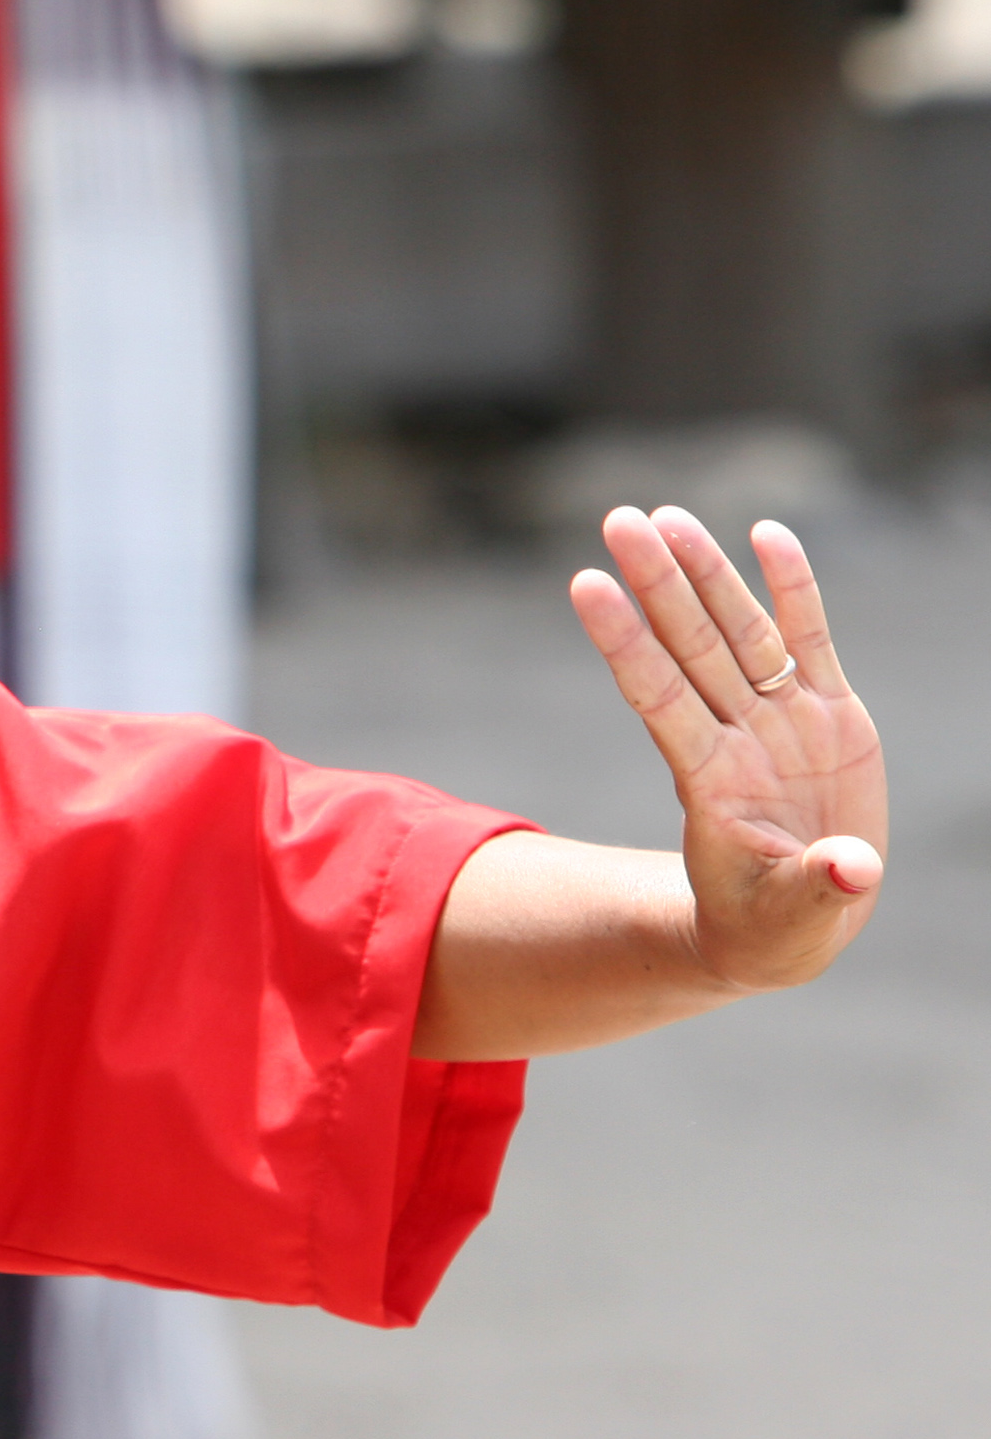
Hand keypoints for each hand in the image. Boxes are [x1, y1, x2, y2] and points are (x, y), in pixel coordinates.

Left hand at [571, 506, 886, 996]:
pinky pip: (809, 639)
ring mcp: (781, 721)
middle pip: (690, 646)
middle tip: (619, 519)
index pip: (657, 696)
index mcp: (715, 783)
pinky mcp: (830, 715)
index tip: (585, 586)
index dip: (626, 642)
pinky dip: (793, 587)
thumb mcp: (793, 917)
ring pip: (739, 632)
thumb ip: (816, 887)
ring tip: (667, 515)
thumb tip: (852, 871)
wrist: (801, 916)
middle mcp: (739, 738)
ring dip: (706, 573)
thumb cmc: (778, 923)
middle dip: (658, 582)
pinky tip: (766, 532)